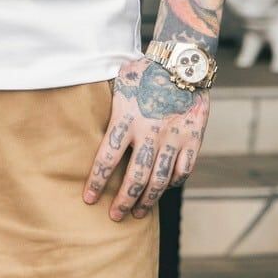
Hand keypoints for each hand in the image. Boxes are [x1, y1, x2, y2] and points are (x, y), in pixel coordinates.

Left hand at [82, 57, 208, 221]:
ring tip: (138, 212)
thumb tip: (85, 116)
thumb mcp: (120, 82)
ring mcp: (173, 137)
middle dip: (123, 201)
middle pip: (134, 177)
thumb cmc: (145, 70)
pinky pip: (183, 170)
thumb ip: (109, 104)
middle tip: (114, 216)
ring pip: (159, 180)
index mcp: (126, 117)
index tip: (89, 199)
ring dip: (147, 200)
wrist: (182, 61)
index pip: (106, 158)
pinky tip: (164, 189)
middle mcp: (149, 131)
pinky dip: (173, 183)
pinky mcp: (192, 139)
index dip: (96, 182)